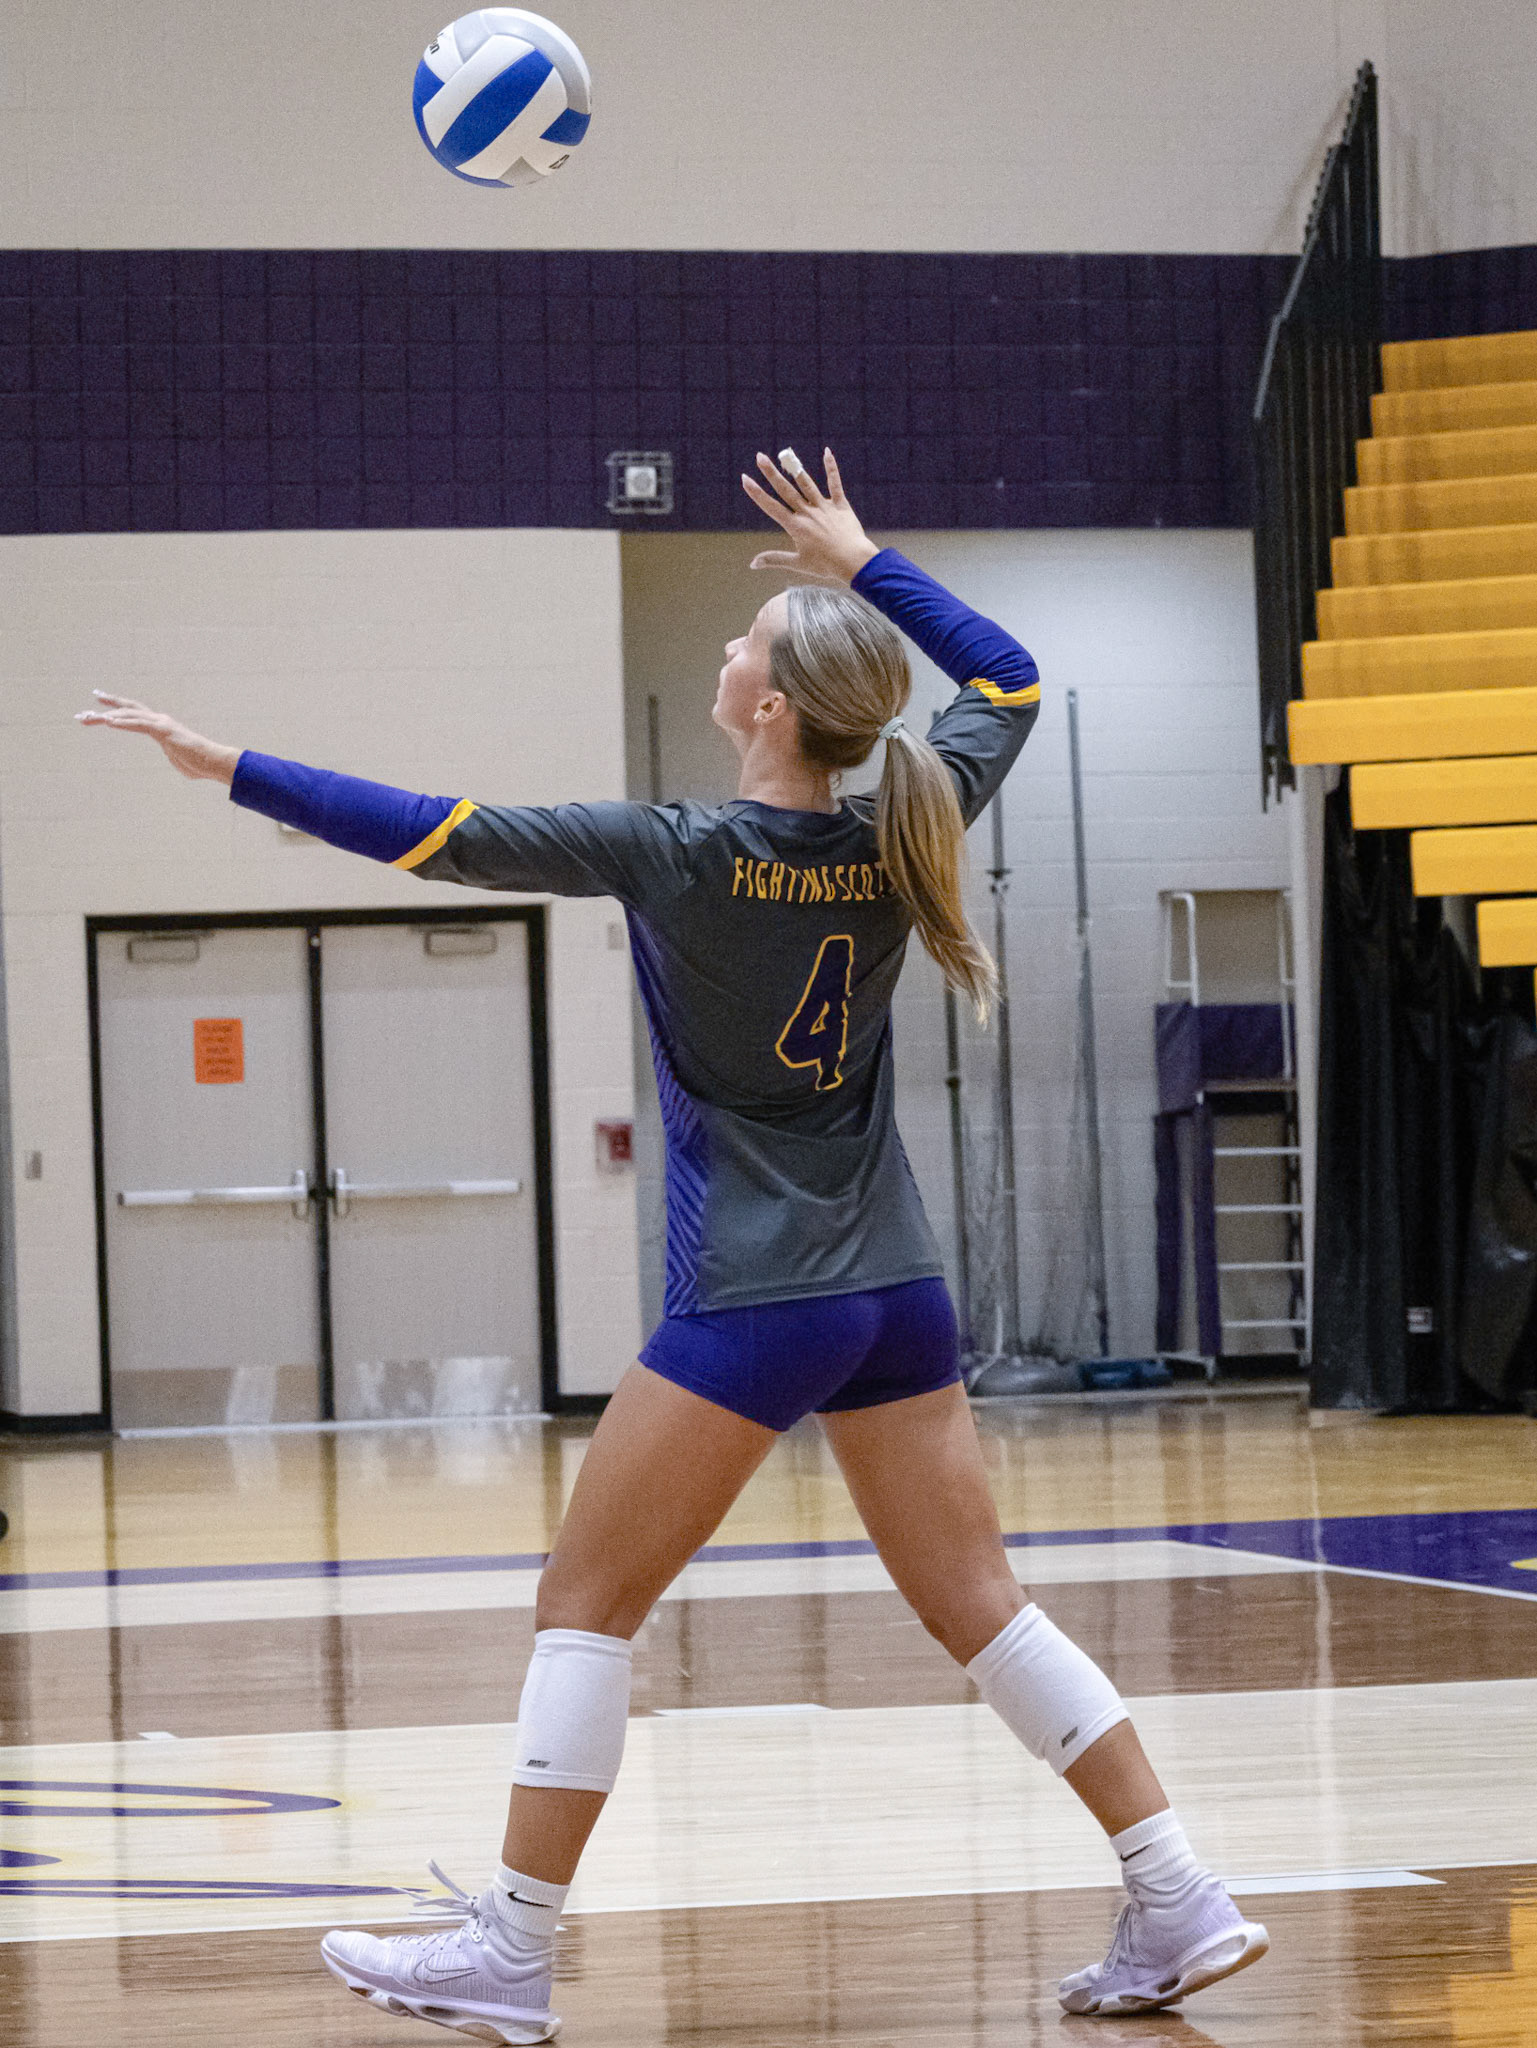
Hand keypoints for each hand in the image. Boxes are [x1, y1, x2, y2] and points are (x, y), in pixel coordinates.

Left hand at [75, 692, 239, 784]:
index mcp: (160, 726)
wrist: (213, 762)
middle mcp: (158, 720)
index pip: (134, 714)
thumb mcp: (179, 760)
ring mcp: (160, 723)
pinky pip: (138, 724)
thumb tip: (180, 762)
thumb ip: (174, 756)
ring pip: (128, 714)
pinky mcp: (163, 730)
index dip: (117, 708)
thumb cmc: (199, 764)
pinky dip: (123, 722)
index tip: (99, 703)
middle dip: (107, 704)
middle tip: (87, 705)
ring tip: (88, 717)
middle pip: (128, 708)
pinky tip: (108, 722)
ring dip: (106, 716)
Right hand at [742, 448, 878, 585]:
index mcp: (796, 526)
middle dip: (771, 472)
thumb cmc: (826, 566)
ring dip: (793, 468)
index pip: (771, 507)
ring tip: (785, 454)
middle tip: (759, 456)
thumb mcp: (798, 564)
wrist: (853, 562)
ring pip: (806, 483)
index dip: (756, 493)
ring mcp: (824, 507)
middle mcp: (807, 513)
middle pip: (785, 490)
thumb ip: (774, 559)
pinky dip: (831, 467)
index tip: (745, 479)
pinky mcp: (840, 505)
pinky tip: (826, 452)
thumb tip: (753, 564)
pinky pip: (835, 483)